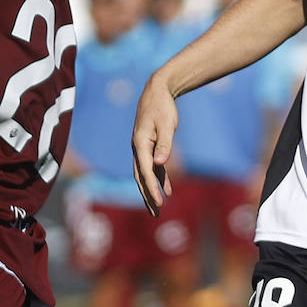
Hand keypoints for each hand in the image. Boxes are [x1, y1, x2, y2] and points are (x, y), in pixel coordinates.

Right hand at [131, 75, 177, 216]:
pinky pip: (152, 167)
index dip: (153, 188)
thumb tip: (160, 164)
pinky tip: (167, 189)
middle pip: (141, 177)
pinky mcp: (149, 147)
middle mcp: (138, 149)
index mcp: (140, 144)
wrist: (156, 92)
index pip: (146, 171)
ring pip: (145, 175)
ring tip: (158, 209)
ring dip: (151, 191)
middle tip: (155, 214)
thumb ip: (165, 144)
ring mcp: (142, 149)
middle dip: (148, 196)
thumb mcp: (167, 125)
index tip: (161, 202)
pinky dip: (159, 179)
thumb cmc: (162, 107)